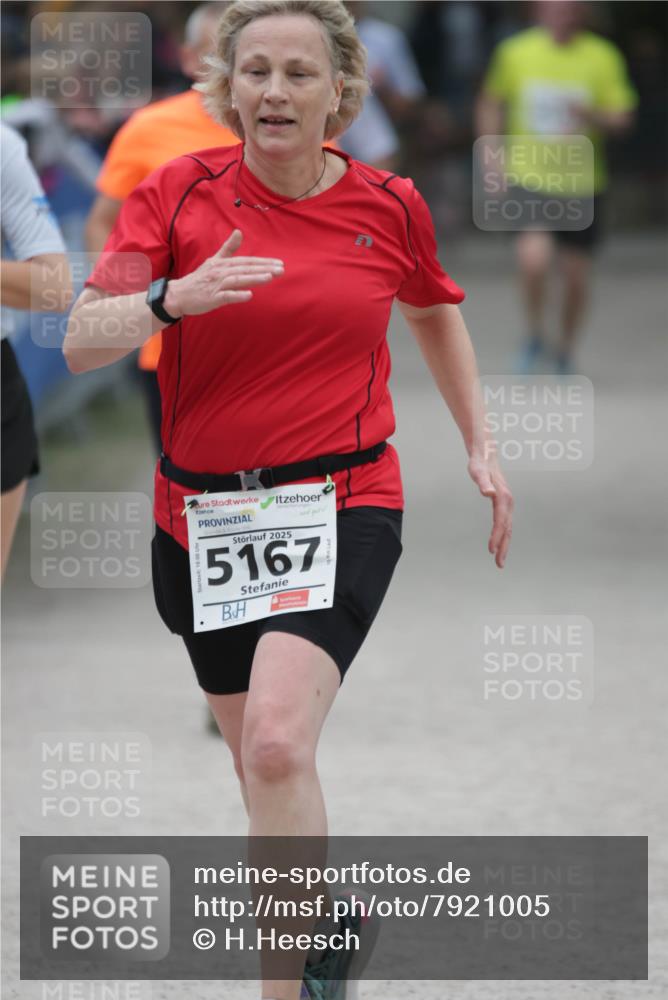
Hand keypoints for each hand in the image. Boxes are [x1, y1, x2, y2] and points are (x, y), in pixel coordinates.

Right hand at [164, 229, 283, 316]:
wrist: (180, 294)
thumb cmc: (200, 279)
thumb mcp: (214, 261)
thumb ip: (228, 248)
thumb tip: (239, 232)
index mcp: (223, 263)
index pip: (247, 261)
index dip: (263, 262)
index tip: (280, 263)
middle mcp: (220, 272)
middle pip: (245, 269)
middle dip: (264, 269)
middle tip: (281, 270)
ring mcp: (216, 285)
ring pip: (237, 280)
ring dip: (253, 278)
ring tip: (269, 278)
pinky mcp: (211, 298)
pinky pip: (225, 296)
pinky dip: (237, 295)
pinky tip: (249, 295)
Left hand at [468, 454, 512, 568]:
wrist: (485, 454)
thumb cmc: (479, 462)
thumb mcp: (477, 471)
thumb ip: (482, 482)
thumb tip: (487, 493)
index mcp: (503, 497)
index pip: (500, 521)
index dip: (496, 537)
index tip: (490, 550)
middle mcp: (507, 501)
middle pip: (507, 528)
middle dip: (503, 547)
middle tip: (499, 564)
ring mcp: (506, 503)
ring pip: (507, 527)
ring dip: (504, 544)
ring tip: (499, 560)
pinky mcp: (503, 503)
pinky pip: (504, 523)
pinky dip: (502, 535)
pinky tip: (497, 543)